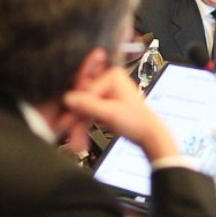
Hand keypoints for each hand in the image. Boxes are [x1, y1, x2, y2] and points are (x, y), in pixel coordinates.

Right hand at [63, 67, 178, 160]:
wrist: (150, 135)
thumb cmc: (138, 121)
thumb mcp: (110, 113)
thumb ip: (88, 105)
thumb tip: (68, 98)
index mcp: (113, 75)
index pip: (86, 89)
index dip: (75, 106)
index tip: (65, 119)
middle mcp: (110, 80)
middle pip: (85, 98)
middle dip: (76, 117)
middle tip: (66, 129)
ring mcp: (108, 92)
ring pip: (86, 107)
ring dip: (79, 124)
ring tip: (76, 141)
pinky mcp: (107, 103)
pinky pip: (91, 111)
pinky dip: (85, 123)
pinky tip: (79, 136)